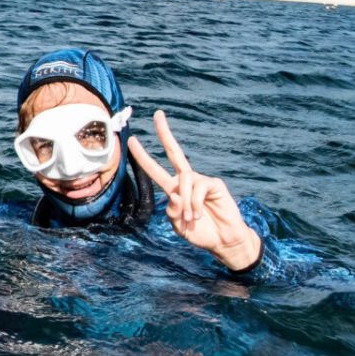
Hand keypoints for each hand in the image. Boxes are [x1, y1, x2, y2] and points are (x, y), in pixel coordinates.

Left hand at [129, 110, 262, 272]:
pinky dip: (195, 204)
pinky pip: (198, 188)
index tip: (132, 141)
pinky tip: (199, 215)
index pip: (155, 169)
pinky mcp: (214, 184)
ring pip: (184, 180)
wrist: (223, 240)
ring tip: (191, 220)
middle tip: (157, 114)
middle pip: (175, 152)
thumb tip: (174, 194)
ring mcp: (201, 180)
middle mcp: (186, 181)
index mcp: (173, 189)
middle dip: (165, 133)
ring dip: (185, 203)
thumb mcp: (178, 225)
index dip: (143, 156)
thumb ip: (172, 211)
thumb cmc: (200, 233)